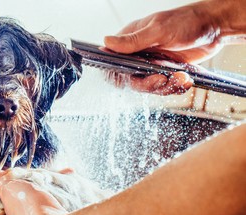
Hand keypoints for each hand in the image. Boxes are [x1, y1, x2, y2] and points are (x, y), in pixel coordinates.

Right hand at [104, 1, 225, 94]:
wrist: (213, 27)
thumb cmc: (186, 21)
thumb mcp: (158, 30)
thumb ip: (132, 40)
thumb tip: (106, 42)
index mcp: (129, 41)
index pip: (113, 64)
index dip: (118, 76)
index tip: (132, 79)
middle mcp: (137, 55)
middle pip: (130, 81)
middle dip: (147, 85)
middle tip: (162, 79)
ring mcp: (150, 65)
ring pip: (148, 87)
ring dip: (165, 87)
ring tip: (181, 78)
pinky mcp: (164, 72)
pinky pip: (163, 87)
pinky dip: (174, 87)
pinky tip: (185, 79)